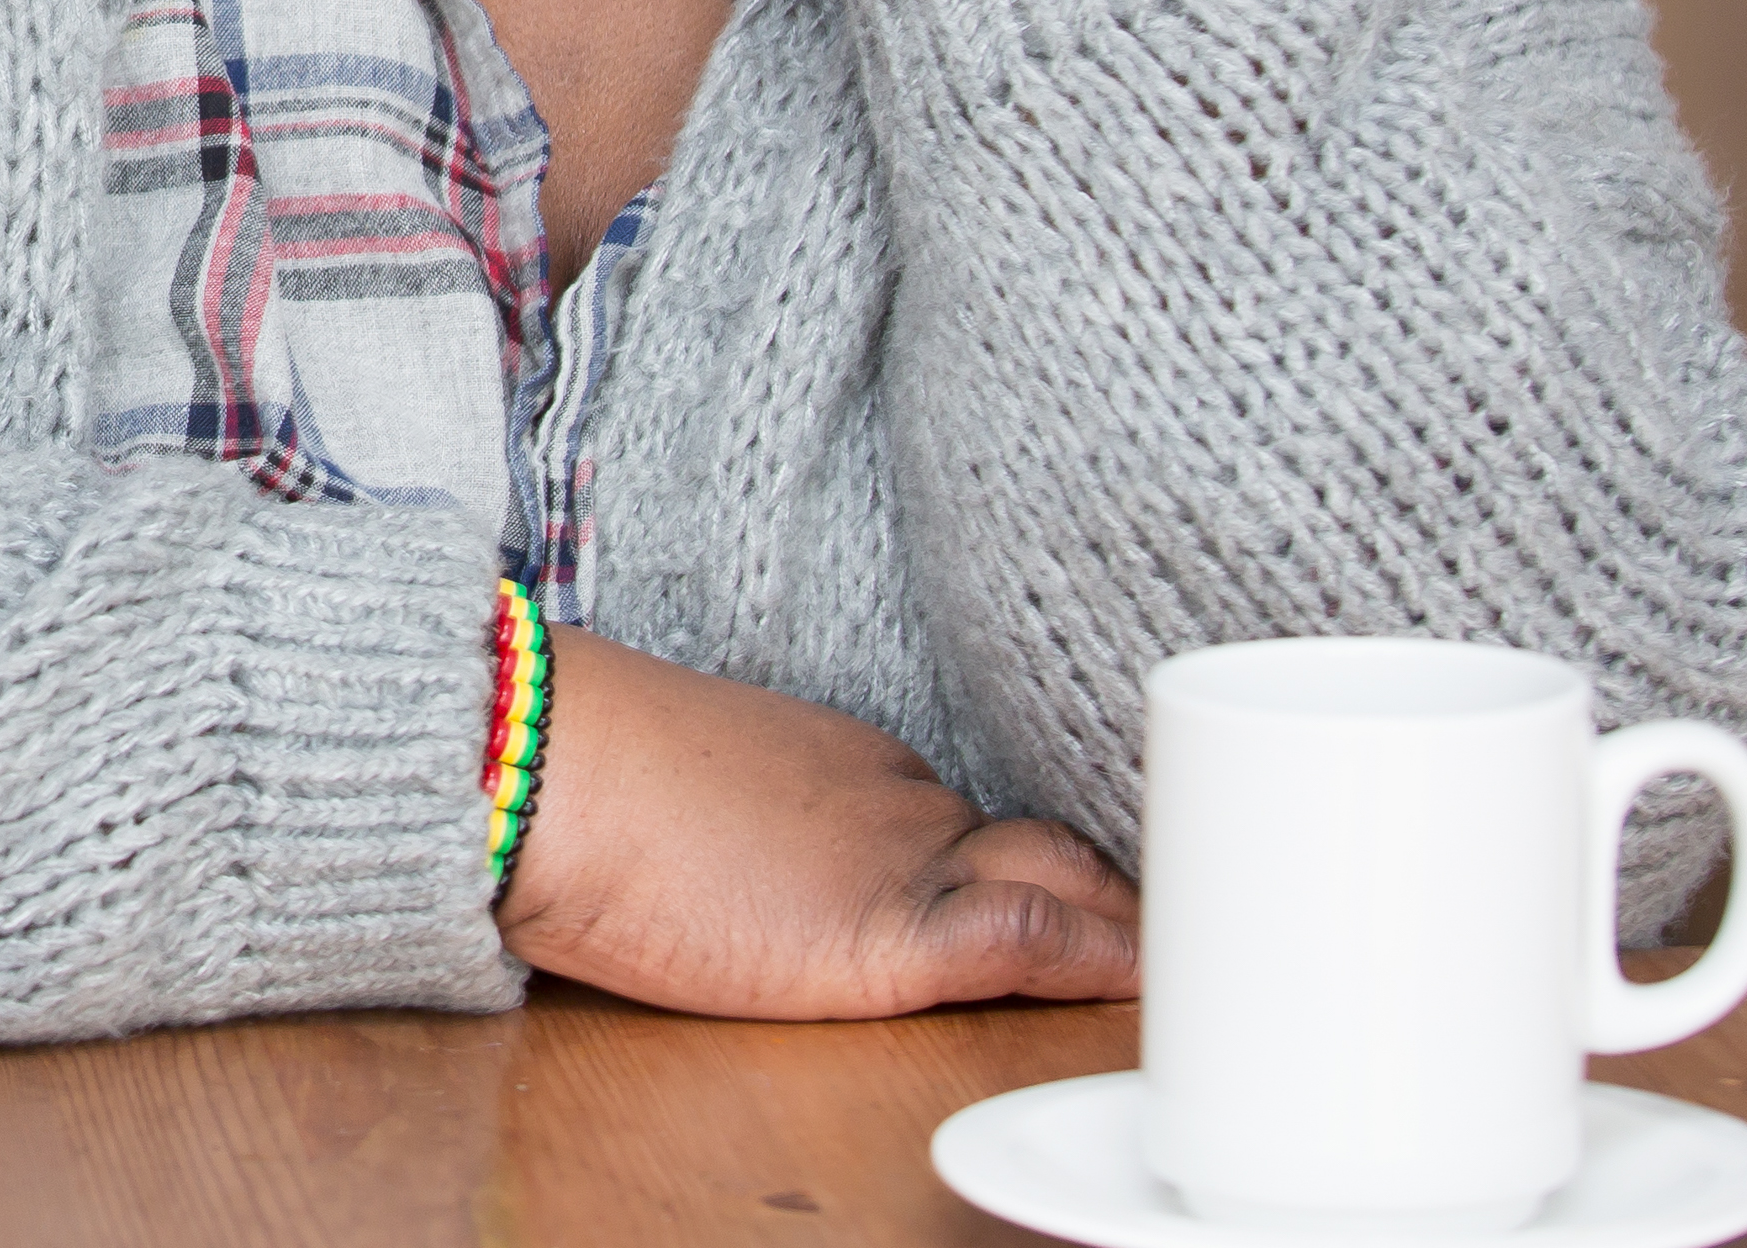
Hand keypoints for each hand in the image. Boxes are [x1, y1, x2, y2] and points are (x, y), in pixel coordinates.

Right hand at [495, 631, 1140, 1017]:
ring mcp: (908, 859)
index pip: (976, 819)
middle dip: (1115, 886)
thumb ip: (750, 823)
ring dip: (1133, 928)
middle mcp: (902, 799)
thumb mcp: (689, 785)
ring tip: (1206, 961)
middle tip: (1190, 924)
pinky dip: (1111, 963)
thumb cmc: (572, 773)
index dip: (1033, 861)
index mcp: (853, 762)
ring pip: (1069, 885)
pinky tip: (1154, 983)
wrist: (540, 762)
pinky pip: (1043, 942)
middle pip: (1045, 843)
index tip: (1075, 890)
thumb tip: (737, 872)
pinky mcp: (901, 931)